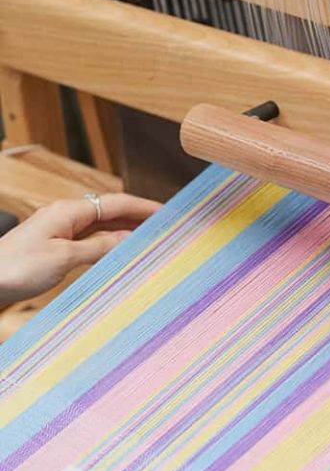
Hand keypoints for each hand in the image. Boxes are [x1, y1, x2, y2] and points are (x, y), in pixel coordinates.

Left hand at [0, 193, 159, 304]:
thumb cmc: (17, 266)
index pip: (117, 203)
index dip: (145, 207)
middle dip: (140, 216)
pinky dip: (111, 244)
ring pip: (103, 226)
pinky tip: (122, 252)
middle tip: (168, 225)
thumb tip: (128, 239)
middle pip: (112, 211)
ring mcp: (62, 230)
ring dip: (127, 231)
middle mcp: (68, 216)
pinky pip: (92, 240)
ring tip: (152, 238)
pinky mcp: (57, 246)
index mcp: (70, 212)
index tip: (170, 211)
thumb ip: (99, 247)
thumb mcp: (64, 257)